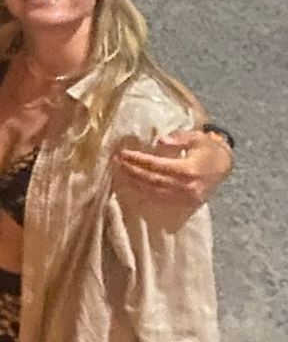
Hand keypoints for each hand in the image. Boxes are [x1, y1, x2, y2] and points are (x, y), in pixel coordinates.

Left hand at [113, 128, 231, 208]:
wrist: (224, 165)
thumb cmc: (207, 148)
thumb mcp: (196, 137)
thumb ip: (179, 138)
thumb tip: (161, 140)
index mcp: (190, 170)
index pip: (157, 166)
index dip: (138, 160)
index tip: (123, 154)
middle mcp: (188, 187)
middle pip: (153, 181)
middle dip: (133, 172)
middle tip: (117, 163)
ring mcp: (188, 198)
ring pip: (155, 193)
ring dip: (136, 183)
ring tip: (121, 173)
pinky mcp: (187, 204)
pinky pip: (162, 200)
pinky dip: (146, 192)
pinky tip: (134, 185)